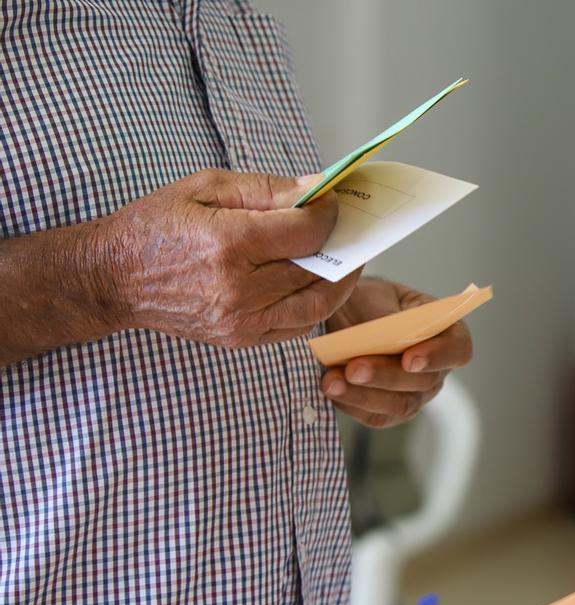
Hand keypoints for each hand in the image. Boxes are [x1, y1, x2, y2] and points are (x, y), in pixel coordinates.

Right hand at [102, 168, 361, 347]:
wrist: (113, 277)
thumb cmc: (158, 225)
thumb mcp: (206, 188)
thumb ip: (267, 189)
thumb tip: (317, 189)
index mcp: (228, 244)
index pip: (305, 232)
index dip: (328, 215)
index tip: (333, 202)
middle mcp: (237, 288)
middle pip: (315, 268)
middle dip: (342, 245)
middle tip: (351, 228)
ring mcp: (240, 320)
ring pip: (316, 304)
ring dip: (341, 281)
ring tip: (347, 259)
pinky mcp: (240, 338)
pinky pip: (297, 326)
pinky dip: (317, 306)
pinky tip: (320, 285)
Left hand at [321, 278, 473, 427]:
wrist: (342, 318)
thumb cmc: (367, 302)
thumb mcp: (376, 296)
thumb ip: (386, 316)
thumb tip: (384, 334)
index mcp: (446, 332)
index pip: (458, 349)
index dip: (438, 356)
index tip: (410, 358)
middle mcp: (436, 368)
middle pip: (424, 382)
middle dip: (387, 376)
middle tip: (354, 368)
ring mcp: (415, 393)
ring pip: (400, 404)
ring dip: (364, 395)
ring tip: (332, 381)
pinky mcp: (389, 411)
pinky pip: (376, 416)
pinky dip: (352, 403)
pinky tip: (332, 389)